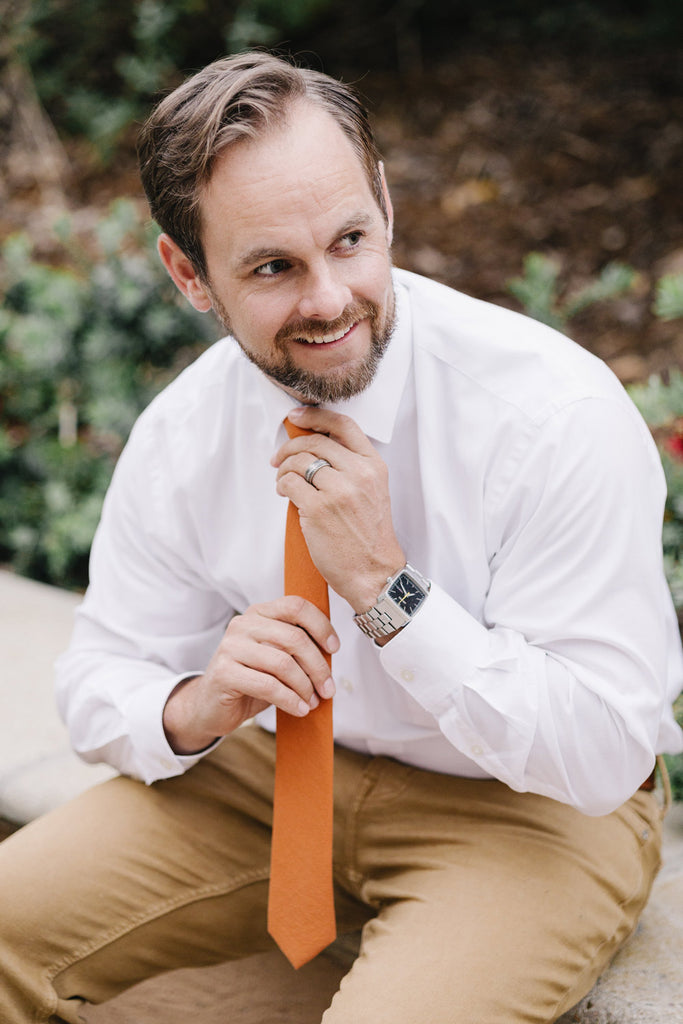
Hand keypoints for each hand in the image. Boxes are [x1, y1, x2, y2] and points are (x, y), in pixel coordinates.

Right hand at [162, 596, 338, 754]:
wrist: (210, 706)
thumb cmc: (250, 681)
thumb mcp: (276, 658)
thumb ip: (297, 649)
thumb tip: (331, 653)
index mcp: (259, 613)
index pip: (296, 606)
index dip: (321, 626)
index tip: (334, 648)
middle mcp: (243, 624)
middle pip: (294, 638)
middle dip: (318, 666)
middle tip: (328, 689)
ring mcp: (230, 646)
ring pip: (283, 664)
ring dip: (305, 687)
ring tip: (313, 702)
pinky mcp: (224, 672)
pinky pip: (268, 686)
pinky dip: (290, 700)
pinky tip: (299, 709)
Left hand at [272, 406, 405, 612]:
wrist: (374, 572)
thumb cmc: (368, 537)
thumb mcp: (372, 492)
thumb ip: (351, 468)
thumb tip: (314, 449)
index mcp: (374, 466)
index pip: (344, 426)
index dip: (315, 416)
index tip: (296, 417)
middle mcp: (358, 474)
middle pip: (315, 442)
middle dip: (290, 446)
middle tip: (278, 457)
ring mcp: (338, 491)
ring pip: (299, 462)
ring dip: (283, 469)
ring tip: (282, 482)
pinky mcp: (318, 509)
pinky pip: (289, 484)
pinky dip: (282, 486)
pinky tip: (285, 494)